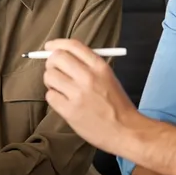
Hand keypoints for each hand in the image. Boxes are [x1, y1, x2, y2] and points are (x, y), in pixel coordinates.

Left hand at [43, 39, 138, 154]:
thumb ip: (88, 66)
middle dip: (51, 62)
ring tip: (61, 89)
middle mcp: (88, 77)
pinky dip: (54, 97)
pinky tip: (64, 102)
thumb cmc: (117, 104)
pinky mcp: (70, 111)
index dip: (57, 44)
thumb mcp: (108, 77)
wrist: (125, 130)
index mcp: (100, 66)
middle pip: (57, 58)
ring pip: (49, 76)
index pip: (72, 46)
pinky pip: (50, 96)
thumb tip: (62, 55)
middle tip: (55, 70)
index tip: (49, 47)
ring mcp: (78, 94)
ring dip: (51, 81)